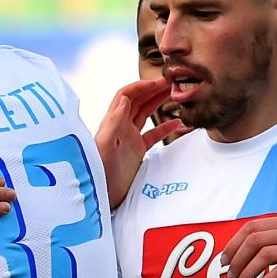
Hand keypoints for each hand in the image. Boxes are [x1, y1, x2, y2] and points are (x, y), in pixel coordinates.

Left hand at [94, 79, 184, 206]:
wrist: (101, 196)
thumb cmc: (98, 172)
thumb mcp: (105, 146)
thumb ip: (114, 122)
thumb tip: (123, 98)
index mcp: (112, 122)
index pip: (126, 96)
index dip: (141, 86)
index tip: (158, 81)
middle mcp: (120, 127)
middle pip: (138, 101)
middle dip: (153, 90)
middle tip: (172, 82)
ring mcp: (129, 138)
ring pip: (146, 114)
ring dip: (159, 102)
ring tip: (175, 93)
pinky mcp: (137, 150)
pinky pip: (153, 134)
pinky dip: (165, 127)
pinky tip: (178, 122)